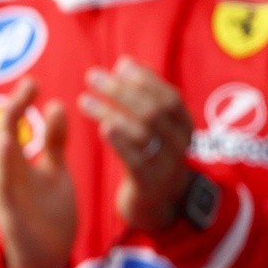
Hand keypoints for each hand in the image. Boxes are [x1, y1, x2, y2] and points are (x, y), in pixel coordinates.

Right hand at [0, 77, 76, 267]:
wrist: (48, 259)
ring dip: (3, 150)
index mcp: (16, 163)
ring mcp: (6, 199)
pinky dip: (5, 184)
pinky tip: (11, 170)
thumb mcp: (54, 171)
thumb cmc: (48, 213)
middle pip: (3, 138)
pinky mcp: (11, 222)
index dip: (20, 102)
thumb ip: (54, 142)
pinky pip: (6, 200)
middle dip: (12, 113)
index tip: (32, 82)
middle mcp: (6, 176)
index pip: (13, 125)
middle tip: (27, 87)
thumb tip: (57, 105)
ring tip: (8, 125)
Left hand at [79, 56, 193, 230]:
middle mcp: (180, 144)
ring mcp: (166, 165)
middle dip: (121, 90)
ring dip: (111, 111)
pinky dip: (120, 142)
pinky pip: (136, 160)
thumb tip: (126, 63)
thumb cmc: (150, 155)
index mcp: (184, 126)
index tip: (119, 65)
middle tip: (92, 76)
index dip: (145, 79)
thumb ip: (144, 97)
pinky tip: (102, 127)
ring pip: (142, 132)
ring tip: (84, 100)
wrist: (155, 204)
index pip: (169, 97)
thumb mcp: (155, 126)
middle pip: (153, 111)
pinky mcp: (149, 184)